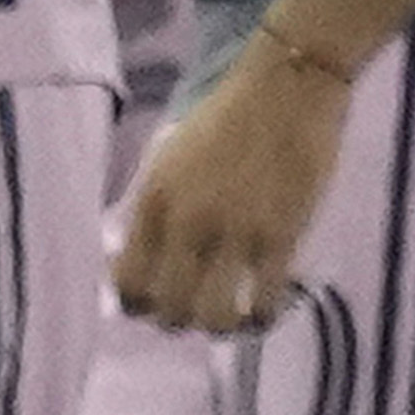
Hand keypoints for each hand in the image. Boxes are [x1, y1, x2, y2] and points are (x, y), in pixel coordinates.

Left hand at [111, 46, 356, 336]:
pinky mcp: (281, 237)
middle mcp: (187, 223)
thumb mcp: (169, 159)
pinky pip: (265, 302)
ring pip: (213, 316)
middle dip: (178, 320)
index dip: (137, 304)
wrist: (286, 89)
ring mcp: (236, 233)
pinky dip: (262, 317)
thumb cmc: (225, 118)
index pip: (128, 281)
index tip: (153, 300)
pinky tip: (266, 309)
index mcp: (154, 201)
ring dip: (218, 326)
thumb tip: (145, 258)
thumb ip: (154, 209)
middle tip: (193, 311)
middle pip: (168, 308)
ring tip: (231, 315)